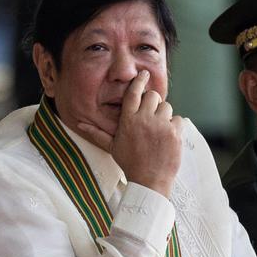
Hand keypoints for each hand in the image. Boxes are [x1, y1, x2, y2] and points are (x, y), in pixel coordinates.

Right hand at [78, 70, 182, 197]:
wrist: (149, 182)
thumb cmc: (130, 163)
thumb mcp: (112, 146)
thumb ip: (96, 132)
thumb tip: (79, 124)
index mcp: (128, 120)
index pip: (134, 92)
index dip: (139, 81)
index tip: (143, 74)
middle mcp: (144, 120)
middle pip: (153, 95)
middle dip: (153, 102)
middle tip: (151, 114)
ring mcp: (161, 126)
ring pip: (167, 106)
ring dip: (163, 114)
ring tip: (158, 129)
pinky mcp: (175, 133)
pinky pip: (177, 119)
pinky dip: (174, 126)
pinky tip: (167, 137)